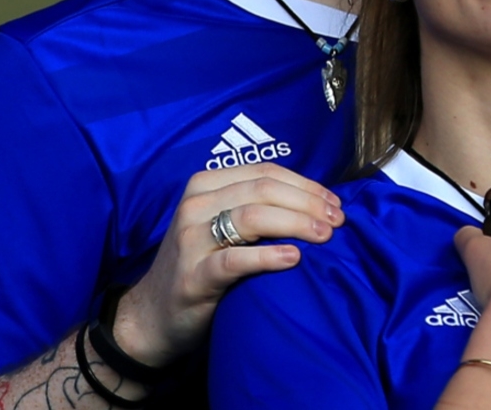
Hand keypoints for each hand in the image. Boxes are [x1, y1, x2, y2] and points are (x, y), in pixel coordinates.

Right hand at [112, 163, 342, 366]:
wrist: (152, 316)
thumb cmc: (202, 265)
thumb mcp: (224, 226)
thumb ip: (257, 207)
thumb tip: (318, 202)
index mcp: (206, 184)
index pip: (265, 172)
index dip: (305, 184)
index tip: (335, 202)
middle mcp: (196, 204)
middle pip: (263, 191)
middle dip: (307, 202)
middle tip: (337, 221)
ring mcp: (190, 239)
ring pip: (252, 217)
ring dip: (295, 223)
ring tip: (324, 235)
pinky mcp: (192, 275)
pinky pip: (235, 260)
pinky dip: (267, 256)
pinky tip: (294, 258)